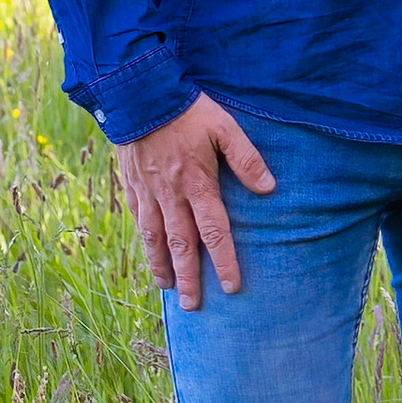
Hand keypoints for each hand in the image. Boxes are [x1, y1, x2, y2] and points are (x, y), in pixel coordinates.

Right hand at [114, 95, 274, 310]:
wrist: (139, 96)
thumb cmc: (188, 110)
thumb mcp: (225, 128)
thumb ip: (247, 159)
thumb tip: (269, 188)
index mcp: (197, 184)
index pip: (214, 232)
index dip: (224, 261)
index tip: (231, 287)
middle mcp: (171, 196)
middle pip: (181, 245)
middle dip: (189, 278)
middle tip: (193, 306)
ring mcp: (148, 193)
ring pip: (154, 239)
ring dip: (161, 266)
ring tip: (167, 288)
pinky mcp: (131, 186)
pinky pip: (139, 220)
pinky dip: (144, 241)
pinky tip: (149, 252)